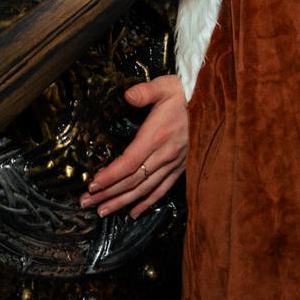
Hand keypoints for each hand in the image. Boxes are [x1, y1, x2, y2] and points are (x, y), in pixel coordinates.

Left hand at [79, 75, 186, 218]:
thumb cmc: (183, 94)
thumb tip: (127, 95)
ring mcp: (173, 164)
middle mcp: (165, 155)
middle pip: (132, 180)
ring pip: (145, 189)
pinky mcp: (180, 168)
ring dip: (122, 202)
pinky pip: (162, 189)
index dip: (111, 176)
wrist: (212, 104)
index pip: (130, 162)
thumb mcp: (164, 87)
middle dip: (108, 193)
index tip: (93, 185)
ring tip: (102, 211)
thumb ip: (145, 91)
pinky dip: (147, 202)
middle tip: (86, 203)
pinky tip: (133, 212)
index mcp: (157, 136)